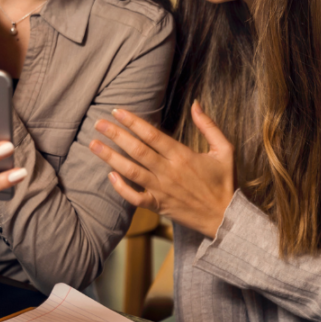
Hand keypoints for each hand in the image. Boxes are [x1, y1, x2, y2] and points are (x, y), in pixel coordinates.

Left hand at [89, 101, 235, 238]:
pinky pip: (135, 198)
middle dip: (115, 135)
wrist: (227, 218)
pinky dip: (121, 188)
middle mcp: (169, 172)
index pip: (152, 135)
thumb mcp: (224, 150)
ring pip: (131, 171)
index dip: (133, 122)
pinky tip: (109, 176)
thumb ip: (209, 126)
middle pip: (137, 150)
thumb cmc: (225, 182)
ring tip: (93, 144)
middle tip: (98, 123)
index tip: (117, 111)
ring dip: (110, 157)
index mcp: (183, 156)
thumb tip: (196, 103)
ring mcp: (162, 190)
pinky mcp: (159, 206)